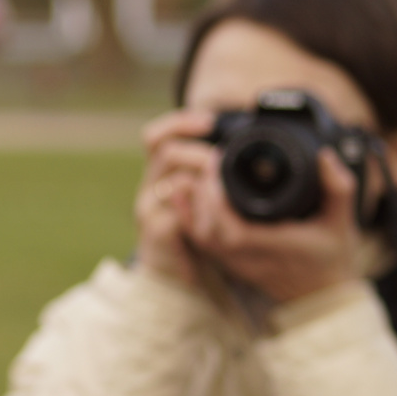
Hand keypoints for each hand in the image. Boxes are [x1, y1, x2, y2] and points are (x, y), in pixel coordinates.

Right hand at [134, 110, 214, 286]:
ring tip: (223, 187)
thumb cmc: (193, 232)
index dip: (179, 123)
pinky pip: (174, 216)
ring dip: (202, 180)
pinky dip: (197, 212)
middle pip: (165, 152)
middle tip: (222, 161)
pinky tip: (215, 213)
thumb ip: (212, 171)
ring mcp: (149, 211)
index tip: (210, 121)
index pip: (156, 136)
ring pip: (172, 182)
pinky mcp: (155, 233)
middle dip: (199, 152)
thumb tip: (246, 143)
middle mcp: (149, 187)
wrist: (172, 274)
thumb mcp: (202, 196)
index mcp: (159, 174)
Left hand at [180, 145, 361, 303]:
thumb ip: (338, 187)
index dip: (217, 198)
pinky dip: (188, 218)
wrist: (322, 296)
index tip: (219, 165)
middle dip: (203, 193)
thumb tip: (324, 154)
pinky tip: (185, 195)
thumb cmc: (332, 256)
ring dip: (195, 204)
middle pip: (207, 228)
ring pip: (199, 235)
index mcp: (273, 246)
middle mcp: (248, 258)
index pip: (232, 228)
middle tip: (210, 163)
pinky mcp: (227, 264)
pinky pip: (199, 242)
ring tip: (204, 175)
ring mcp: (234, 264)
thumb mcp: (342, 220)